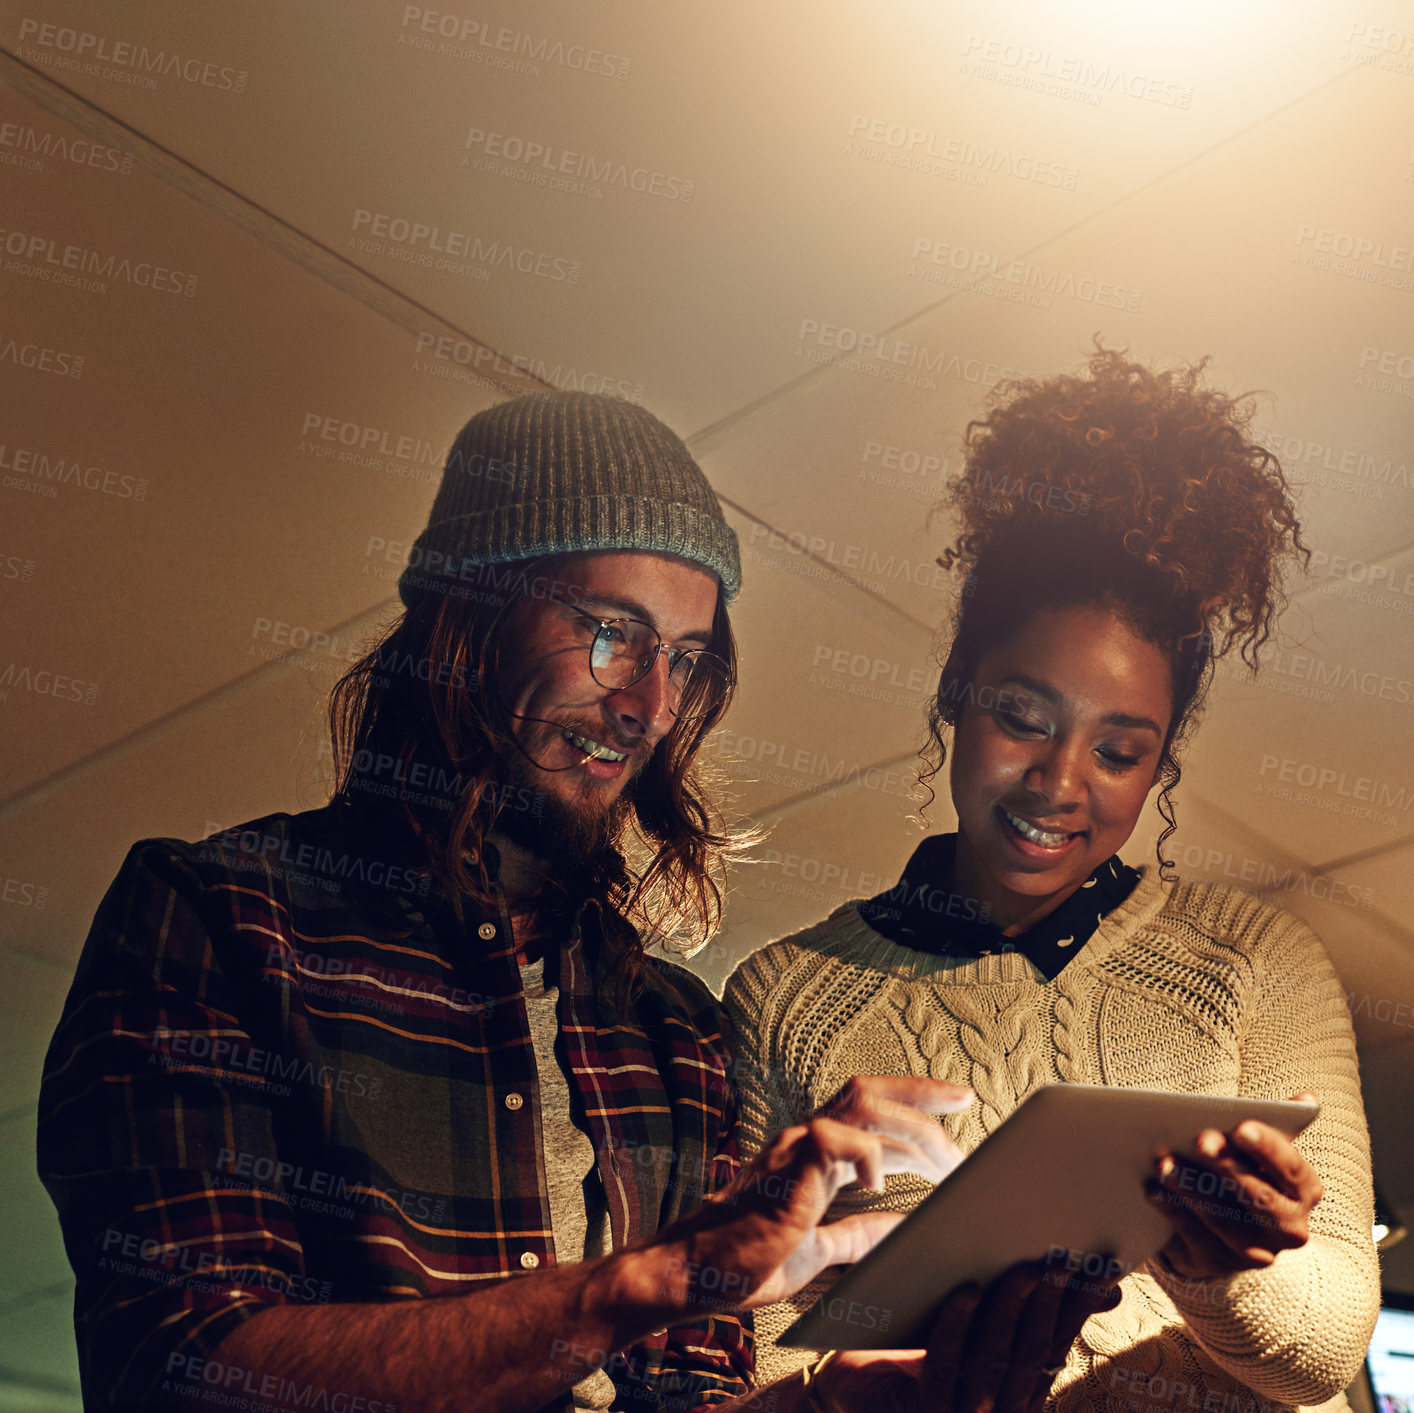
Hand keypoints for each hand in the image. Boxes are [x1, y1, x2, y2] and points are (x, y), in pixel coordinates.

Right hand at [665, 1076, 971, 1313]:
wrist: (694, 1273)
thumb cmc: (745, 1261)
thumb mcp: (820, 1250)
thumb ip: (859, 1235)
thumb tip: (903, 1230)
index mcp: (815, 1156)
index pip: (871, 1113)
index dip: (917, 1109)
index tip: (957, 1111)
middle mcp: (806, 1139)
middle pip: (871, 1090)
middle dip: (923, 1093)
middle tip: (965, 1103)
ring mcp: (795, 1147)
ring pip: (862, 1103)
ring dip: (911, 1124)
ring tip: (943, 1158)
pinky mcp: (786, 1168)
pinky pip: (833, 1137)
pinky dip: (866, 1153)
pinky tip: (878, 1184)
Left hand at [816, 1257, 1122, 1411]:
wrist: (851, 1380)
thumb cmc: (914, 1339)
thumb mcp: (981, 1320)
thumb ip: (1030, 1304)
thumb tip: (1105, 1283)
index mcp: (1016, 1388)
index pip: (1056, 1345)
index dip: (1079, 1308)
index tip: (1102, 1270)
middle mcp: (997, 1408)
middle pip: (1031, 1353)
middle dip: (1048, 1304)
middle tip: (1058, 1260)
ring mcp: (964, 1411)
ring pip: (994, 1358)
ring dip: (1011, 1310)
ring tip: (1022, 1268)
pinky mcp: (925, 1408)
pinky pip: (946, 1364)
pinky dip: (957, 1325)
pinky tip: (966, 1292)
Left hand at [1147, 1092, 1323, 1278]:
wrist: (1221, 1227)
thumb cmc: (1241, 1170)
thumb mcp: (1256, 1149)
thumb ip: (1275, 1123)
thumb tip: (1306, 1099)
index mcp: (1305, 1190)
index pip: (1292, 1168)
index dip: (1267, 1148)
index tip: (1241, 1127)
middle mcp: (1290, 1228)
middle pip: (1261, 1198)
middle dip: (1228, 1167)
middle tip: (1200, 1140)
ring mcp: (1257, 1252)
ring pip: (1225, 1221)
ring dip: (1192, 1189)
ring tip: (1164, 1162)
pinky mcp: (1220, 1263)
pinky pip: (1195, 1238)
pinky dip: (1172, 1210)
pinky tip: (1153, 1189)